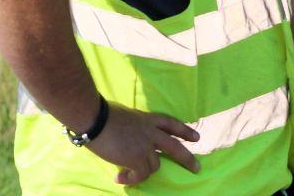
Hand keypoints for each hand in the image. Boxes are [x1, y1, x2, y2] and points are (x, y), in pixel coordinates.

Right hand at [86, 103, 200, 185]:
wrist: (96, 120)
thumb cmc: (104, 114)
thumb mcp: (128, 115)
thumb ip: (135, 126)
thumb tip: (130, 136)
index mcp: (148, 119)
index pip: (171, 124)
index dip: (184, 131)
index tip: (196, 137)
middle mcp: (151, 132)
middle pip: (174, 147)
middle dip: (187, 158)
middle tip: (197, 167)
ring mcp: (146, 146)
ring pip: (155, 165)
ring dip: (144, 172)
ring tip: (129, 175)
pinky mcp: (136, 158)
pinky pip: (141, 174)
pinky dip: (132, 179)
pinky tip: (121, 178)